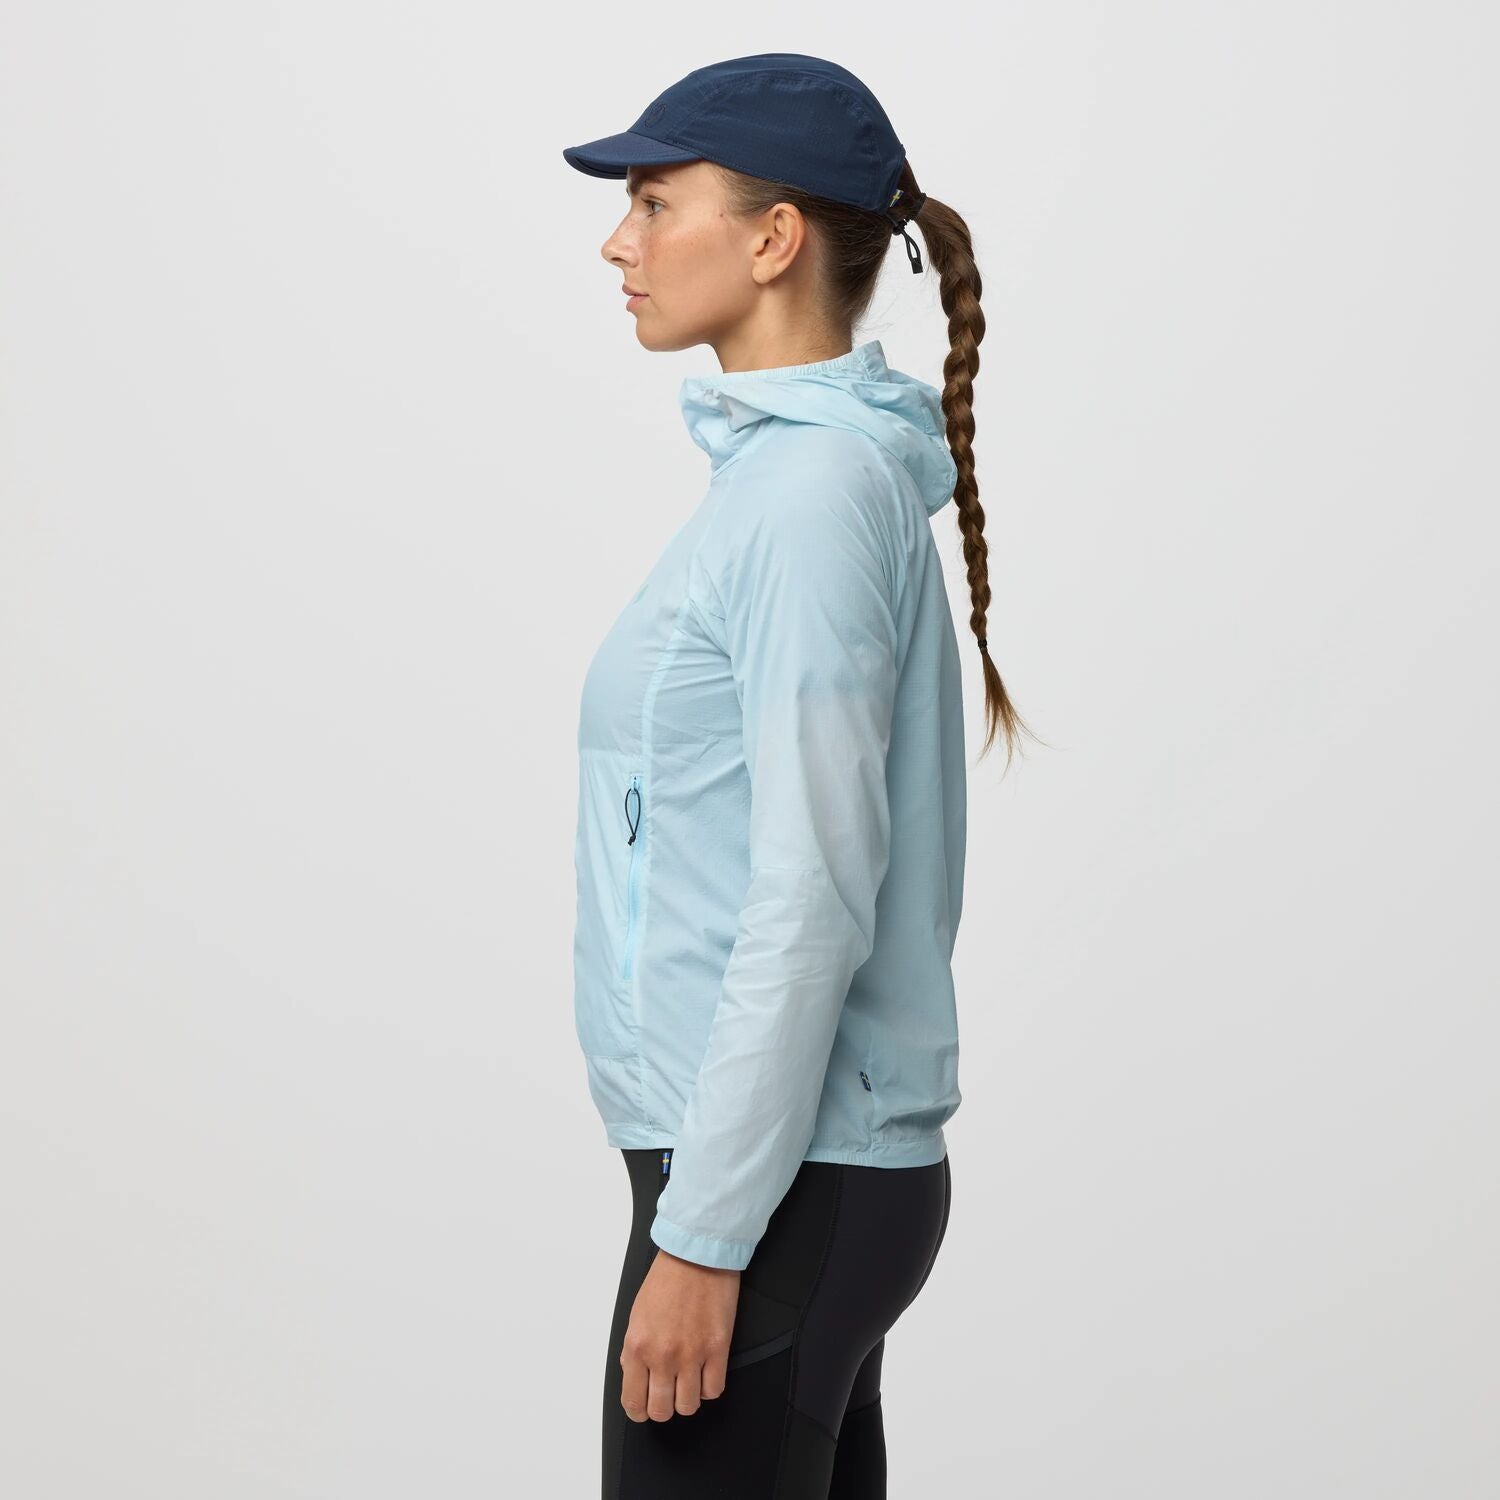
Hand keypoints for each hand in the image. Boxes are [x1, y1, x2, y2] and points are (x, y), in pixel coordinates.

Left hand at [620, 1248, 740, 1420]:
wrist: (696, 1256)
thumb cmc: (666, 1280)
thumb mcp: (637, 1316)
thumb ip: (635, 1351)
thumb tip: (637, 1378)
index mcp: (637, 1347)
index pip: (634, 1402)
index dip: (639, 1411)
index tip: (645, 1406)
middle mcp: (663, 1356)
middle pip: (662, 1411)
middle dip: (663, 1407)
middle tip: (668, 1393)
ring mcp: (692, 1354)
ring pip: (689, 1406)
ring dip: (688, 1398)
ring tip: (688, 1382)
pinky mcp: (718, 1349)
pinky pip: (714, 1390)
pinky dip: (709, 1387)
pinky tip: (706, 1372)